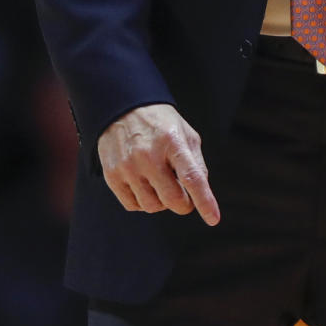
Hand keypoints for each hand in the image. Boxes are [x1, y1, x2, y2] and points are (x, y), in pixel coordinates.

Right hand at [98, 104, 219, 224]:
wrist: (122, 108)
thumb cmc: (159, 124)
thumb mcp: (186, 133)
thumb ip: (196, 163)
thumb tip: (201, 193)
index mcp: (173, 142)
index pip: (192, 177)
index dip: (204, 201)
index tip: (213, 218)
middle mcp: (149, 155)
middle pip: (172, 199)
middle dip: (183, 204)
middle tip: (183, 194)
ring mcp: (128, 166)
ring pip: (152, 206)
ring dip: (161, 202)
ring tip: (160, 182)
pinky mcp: (112, 175)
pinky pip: (132, 205)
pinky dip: (142, 201)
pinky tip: (144, 184)